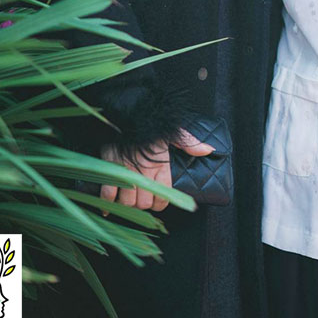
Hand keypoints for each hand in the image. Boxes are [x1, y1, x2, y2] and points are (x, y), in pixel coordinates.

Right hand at [99, 129, 213, 213]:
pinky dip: (107, 203)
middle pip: (144, 203)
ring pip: (128, 202)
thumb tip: (209, 150)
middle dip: (143, 204)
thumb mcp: (172, 130)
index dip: (161, 203)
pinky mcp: (110, 168)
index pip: (164, 196)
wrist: (127, 110)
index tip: (157, 200)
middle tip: (141, 198)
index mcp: (161, 163)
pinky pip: (108, 194)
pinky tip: (109, 207)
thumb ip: (189, 143)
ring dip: (127, 203)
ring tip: (128, 198)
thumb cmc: (151, 122)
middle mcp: (144, 171)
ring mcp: (126, 171)